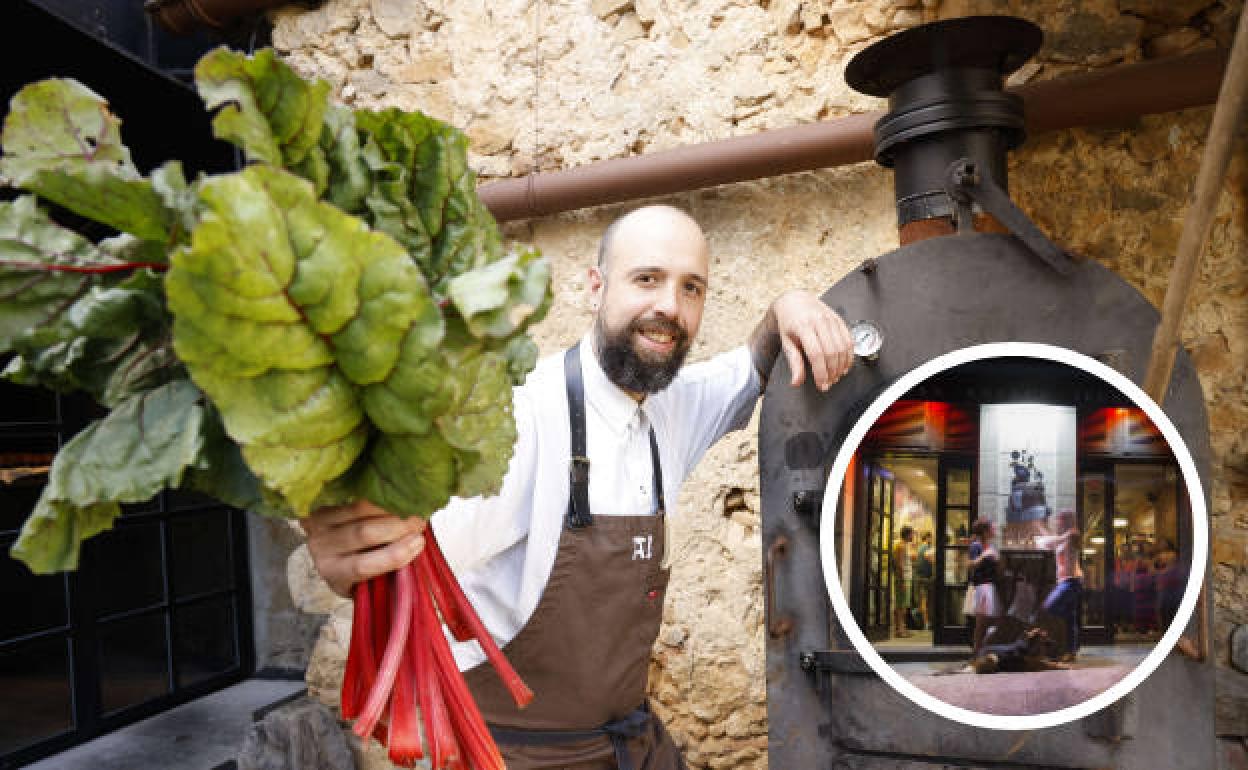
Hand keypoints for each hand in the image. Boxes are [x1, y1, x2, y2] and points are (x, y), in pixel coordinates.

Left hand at [300, 499, 427, 597]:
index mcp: (336, 577)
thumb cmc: (360, 564)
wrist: (330, 549)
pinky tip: (396, 502)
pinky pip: (355, 497)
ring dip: (391, 509)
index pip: (362, 566)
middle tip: (420, 523)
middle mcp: (322, 552)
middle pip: (363, 533)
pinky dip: (380, 498)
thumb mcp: (372, 579)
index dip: (393, 554)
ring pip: (360, 510)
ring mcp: (319, 527)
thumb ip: (391, 568)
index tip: (419, 542)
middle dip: (398, 527)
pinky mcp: (322, 507)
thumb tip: (417, 545)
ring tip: (411, 511)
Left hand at [772, 290, 852, 390]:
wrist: (795, 301)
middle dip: (832, 372)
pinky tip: (844, 366)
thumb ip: (794, 363)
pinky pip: (849, 340)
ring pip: (843, 347)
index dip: (821, 372)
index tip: (822, 385)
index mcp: (804, 327)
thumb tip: (796, 383)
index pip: (816, 354)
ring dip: (842, 366)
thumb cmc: (789, 324)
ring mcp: (832, 320)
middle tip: (829, 384)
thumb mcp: (787, 343)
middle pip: (832, 352)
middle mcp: (820, 321)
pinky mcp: (840, 320)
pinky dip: (849, 356)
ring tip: (836, 377)